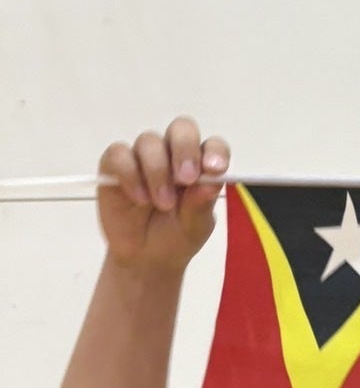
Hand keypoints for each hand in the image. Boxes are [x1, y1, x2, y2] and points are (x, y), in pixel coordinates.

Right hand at [98, 116, 229, 273]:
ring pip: (149, 141)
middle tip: (186, 179)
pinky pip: (119, 154)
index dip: (215, 152)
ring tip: (163, 204)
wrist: (145, 258)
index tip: (214, 170)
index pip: (212, 145)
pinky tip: (138, 198)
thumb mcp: (195, 226)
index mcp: (200, 165)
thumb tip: (210, 184)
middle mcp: (173, 154)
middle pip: (181, 129)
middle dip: (185, 149)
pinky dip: (129, 174)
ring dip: (157, 171)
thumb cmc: (177, 237)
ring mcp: (144, 157)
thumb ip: (201, 204)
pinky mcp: (115, 165)